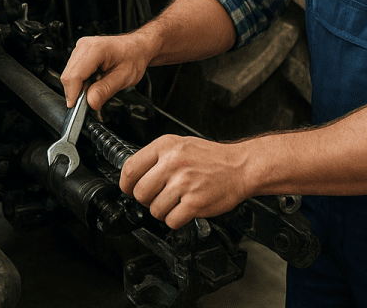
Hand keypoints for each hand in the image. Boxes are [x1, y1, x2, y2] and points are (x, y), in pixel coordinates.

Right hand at [60, 34, 150, 109]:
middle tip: (93, 98)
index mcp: (96, 49)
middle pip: (69, 76)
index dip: (73, 94)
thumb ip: (105, 90)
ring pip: (69, 75)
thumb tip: (90, 103)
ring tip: (98, 84)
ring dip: (79, 86)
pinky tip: (94, 79)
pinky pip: (73, 71)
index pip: (74, 76)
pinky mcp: (80, 52)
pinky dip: (81, 80)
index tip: (77, 109)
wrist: (137, 47)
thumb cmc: (134, 57)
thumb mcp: (124, 77)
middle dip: (77, 92)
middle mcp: (85, 45)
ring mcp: (81, 47)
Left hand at [120, 134, 249, 228]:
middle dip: (147, 199)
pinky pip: (171, 221)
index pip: (131, 168)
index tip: (129, 188)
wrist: (240, 167)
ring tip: (177, 200)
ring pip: (155, 210)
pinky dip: (176, 219)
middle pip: (140, 192)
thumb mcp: (181, 145)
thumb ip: (158, 156)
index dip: (126, 183)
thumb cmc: (211, 157)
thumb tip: (134, 174)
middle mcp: (173, 162)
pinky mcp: (194, 203)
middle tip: (159, 196)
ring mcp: (184, 183)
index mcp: (166, 146)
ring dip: (164, 211)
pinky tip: (186, 208)